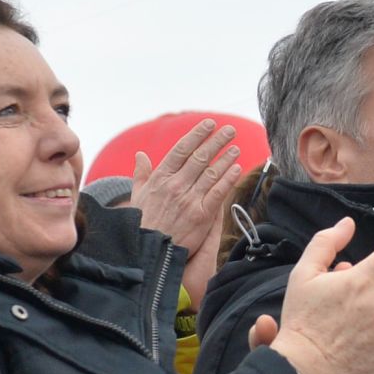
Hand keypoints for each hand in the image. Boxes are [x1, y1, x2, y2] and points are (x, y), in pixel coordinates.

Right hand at [131, 118, 245, 301]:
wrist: (148, 250)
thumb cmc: (142, 223)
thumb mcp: (137, 195)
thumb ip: (141, 174)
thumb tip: (140, 155)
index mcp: (160, 178)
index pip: (181, 149)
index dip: (197, 134)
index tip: (208, 124)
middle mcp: (175, 185)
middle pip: (200, 157)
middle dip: (216, 141)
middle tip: (229, 130)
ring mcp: (189, 200)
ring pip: (211, 172)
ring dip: (225, 157)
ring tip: (236, 146)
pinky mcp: (201, 215)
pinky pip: (218, 193)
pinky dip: (228, 179)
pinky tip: (237, 169)